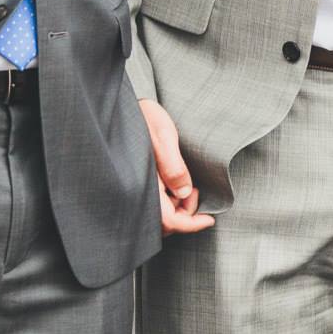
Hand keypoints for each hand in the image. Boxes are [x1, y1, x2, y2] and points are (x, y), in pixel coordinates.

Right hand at [141, 99, 215, 235]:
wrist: (124, 109)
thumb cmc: (143, 117)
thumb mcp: (163, 136)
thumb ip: (174, 165)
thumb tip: (185, 193)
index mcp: (142, 183)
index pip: (167, 220)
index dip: (190, 224)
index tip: (209, 220)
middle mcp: (135, 191)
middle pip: (163, 224)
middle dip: (184, 216)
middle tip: (195, 192)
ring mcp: (135, 189)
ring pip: (159, 217)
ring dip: (177, 209)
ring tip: (187, 186)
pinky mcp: (137, 185)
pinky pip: (154, 205)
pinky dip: (169, 202)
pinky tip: (176, 186)